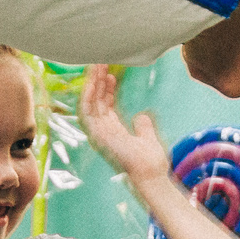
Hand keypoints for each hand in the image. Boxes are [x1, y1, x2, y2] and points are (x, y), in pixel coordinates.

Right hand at [81, 66, 175, 188]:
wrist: (152, 174)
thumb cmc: (151, 161)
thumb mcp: (148, 137)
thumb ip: (143, 126)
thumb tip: (141, 116)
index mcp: (113, 132)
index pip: (104, 106)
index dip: (106, 90)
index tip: (112, 75)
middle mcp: (103, 132)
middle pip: (95, 102)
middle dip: (97, 82)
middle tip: (101, 64)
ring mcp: (99, 134)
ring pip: (89, 104)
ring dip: (92, 84)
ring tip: (97, 67)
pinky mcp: (98, 135)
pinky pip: (88, 112)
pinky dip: (89, 97)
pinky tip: (94, 82)